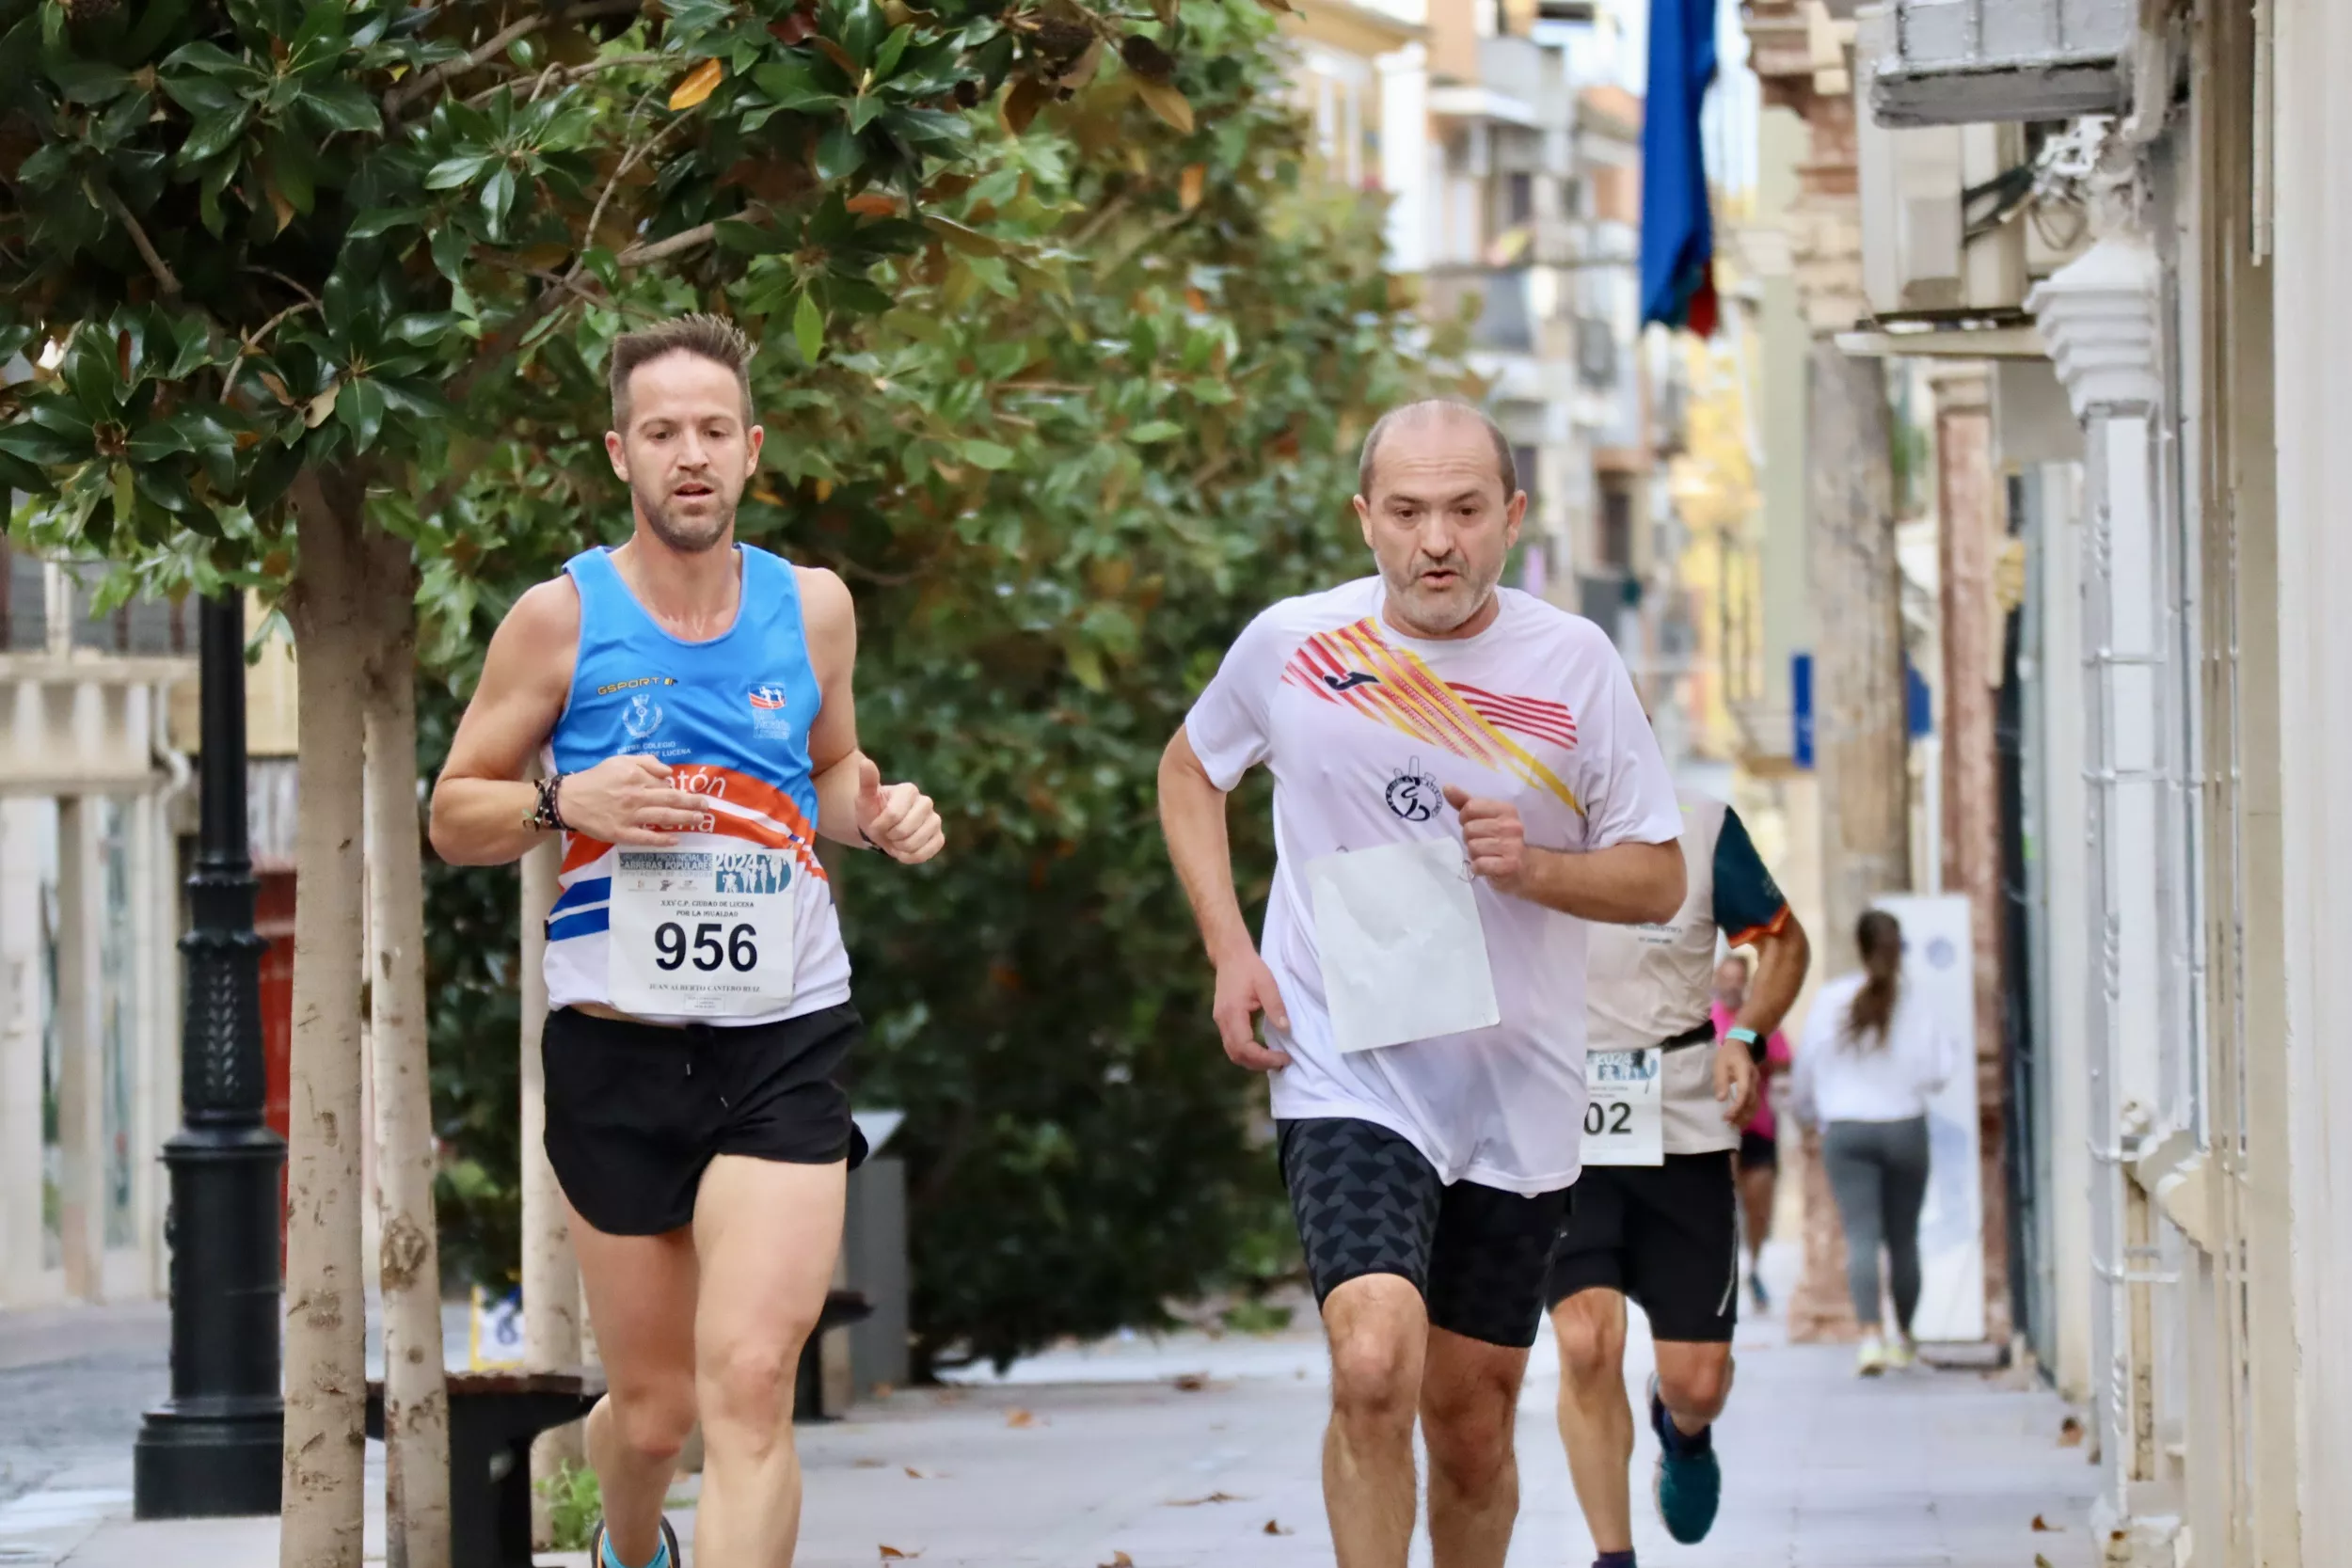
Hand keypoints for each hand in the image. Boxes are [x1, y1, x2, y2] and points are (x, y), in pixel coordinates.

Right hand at [556, 755, 711, 843]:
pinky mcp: (622, 833)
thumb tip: (669, 772)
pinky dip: (662, 839)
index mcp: (636, 777)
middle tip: (706, 806)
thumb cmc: (597, 779)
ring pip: (663, 817)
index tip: (689, 794)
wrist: (570, 799)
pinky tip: (676, 840)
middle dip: (692, 803)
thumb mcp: (619, 761)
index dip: (678, 789)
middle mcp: (636, 795)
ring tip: (699, 820)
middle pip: (671, 799)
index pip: (665, 783)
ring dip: (684, 818)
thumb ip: (646, 762)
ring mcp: (630, 816)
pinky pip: (646, 837)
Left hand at [856, 756, 944, 863]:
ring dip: (899, 847)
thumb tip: (865, 762)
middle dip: (889, 836)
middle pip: (904, 830)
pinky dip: (912, 856)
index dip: (879, 826)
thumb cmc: (873, 811)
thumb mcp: (865, 798)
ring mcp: (935, 820)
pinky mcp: (939, 837)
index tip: (874, 824)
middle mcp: (926, 802)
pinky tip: (904, 851)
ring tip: (895, 840)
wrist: (882, 827)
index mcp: (909, 790)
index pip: (892, 815)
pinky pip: (928, 852)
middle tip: (886, 833)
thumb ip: (867, 781)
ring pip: (916, 843)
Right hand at [1211, 947, 1292, 1072]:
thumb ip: (1275, 1006)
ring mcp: (1220, 1021)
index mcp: (1233, 1012)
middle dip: (1259, 1064)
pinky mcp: (1222, 1020)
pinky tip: (1261, 1050)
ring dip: (1252, 1061)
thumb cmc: (1249, 967)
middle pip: (1237, 1055)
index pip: (1245, 1047)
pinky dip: (1246, 1053)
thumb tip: (1285, 1029)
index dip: (1264, 1058)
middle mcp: (1222, 1020)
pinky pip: (1232, 1044)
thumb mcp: (1267, 983)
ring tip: (1273, 1059)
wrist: (1230, 955)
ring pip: (1232, 1052)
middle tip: (1281, 1062)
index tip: (1283, 1058)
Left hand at [1442, 785, 1528, 894]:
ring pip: (1472, 847)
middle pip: (1469, 828)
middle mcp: (1512, 825)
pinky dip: (1478, 868)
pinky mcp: (1510, 865)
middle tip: (1483, 843)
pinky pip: (1479, 864)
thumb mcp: (1485, 817)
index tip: (1475, 825)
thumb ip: (1465, 802)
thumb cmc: (1500, 840)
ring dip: (1475, 854)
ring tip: (1487, 855)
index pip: (1470, 807)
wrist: (1525, 868)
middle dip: (1470, 838)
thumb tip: (1446, 787)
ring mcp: (1513, 846)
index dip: (1465, 818)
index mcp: (1506, 809)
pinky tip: (1489, 866)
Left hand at [1714, 1038, 1760, 1126]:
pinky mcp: (1755, 1087)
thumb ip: (1721, 1081)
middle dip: (1741, 1115)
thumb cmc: (1728, 1054)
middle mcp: (1754, 1080)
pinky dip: (1748, 1112)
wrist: (1742, 1044)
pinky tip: (1741, 1118)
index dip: (1737, 1106)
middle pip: (1751, 1102)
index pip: (1744, 1093)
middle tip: (1729, 1124)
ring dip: (1746, 1116)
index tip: (1727, 1116)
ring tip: (1735, 1126)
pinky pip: (1754, 1102)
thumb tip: (1721, 1099)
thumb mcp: (1720, 1064)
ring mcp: (1756, 1084)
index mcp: (1745, 1073)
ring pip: (1755, 1104)